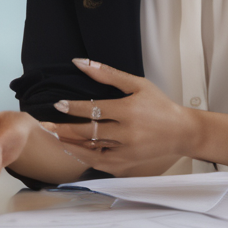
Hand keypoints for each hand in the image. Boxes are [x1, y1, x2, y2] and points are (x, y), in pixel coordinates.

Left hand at [51, 58, 196, 173]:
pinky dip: (84, 156)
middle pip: (88, 132)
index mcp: (128, 111)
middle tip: (46, 125)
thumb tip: (82, 63)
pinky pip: (99, 162)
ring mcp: (126, 151)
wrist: (181, 132)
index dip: (74, 108)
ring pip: (90, 149)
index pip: (94, 109)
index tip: (58, 105)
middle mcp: (126, 133)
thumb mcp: (138, 84)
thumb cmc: (159, 105)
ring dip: (70, 143)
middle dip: (64, 129)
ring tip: (54, 137)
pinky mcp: (126, 164)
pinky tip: (73, 149)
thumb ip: (109, 75)